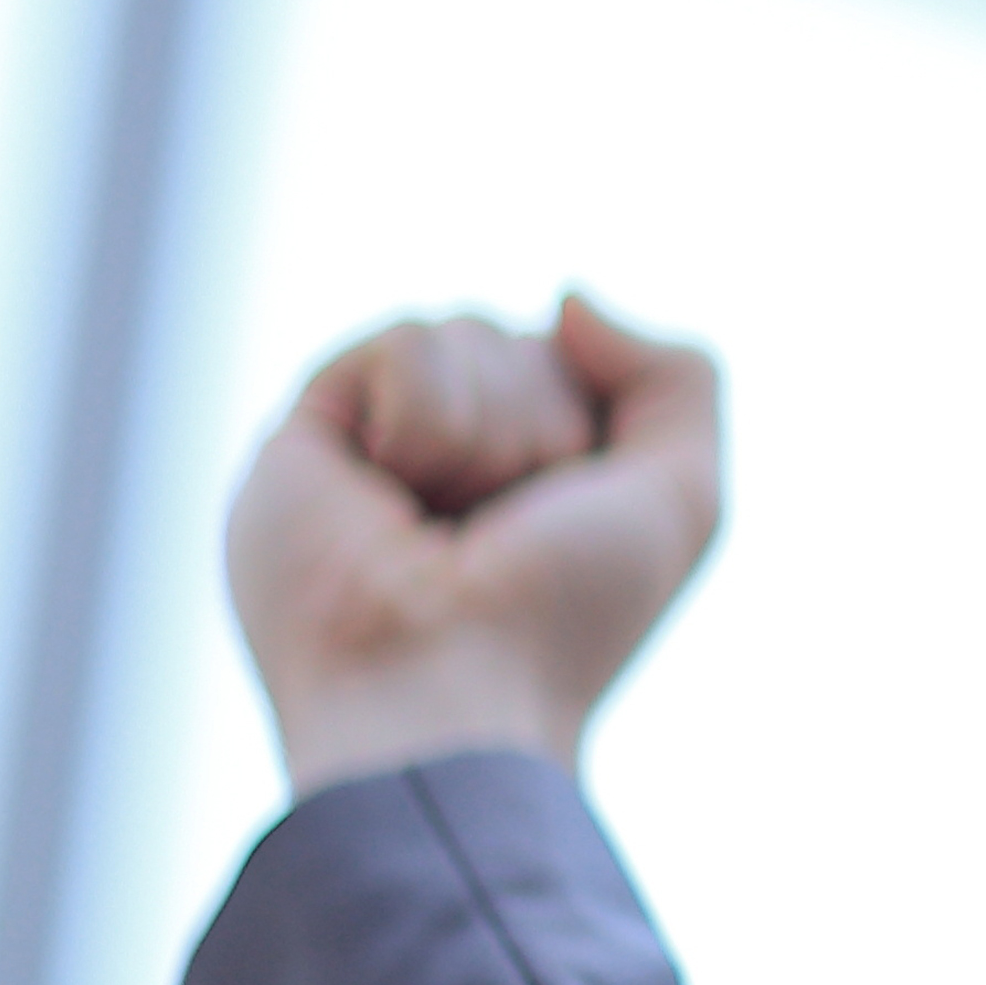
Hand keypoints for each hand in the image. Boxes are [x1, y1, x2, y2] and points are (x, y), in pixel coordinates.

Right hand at [227, 297, 724, 794]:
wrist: (445, 687)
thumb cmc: (566, 611)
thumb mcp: (681, 491)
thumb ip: (672, 373)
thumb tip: (568, 297)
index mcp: (532, 473)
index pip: (579, 363)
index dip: (592, 430)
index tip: (564, 527)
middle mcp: (451, 452)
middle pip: (523, 342)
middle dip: (542, 427)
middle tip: (503, 529)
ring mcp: (374, 440)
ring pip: (467, 332)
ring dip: (491, 433)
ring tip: (444, 524)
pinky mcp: (304, 433)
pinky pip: (407, 341)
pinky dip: (427, 421)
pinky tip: (387, 495)